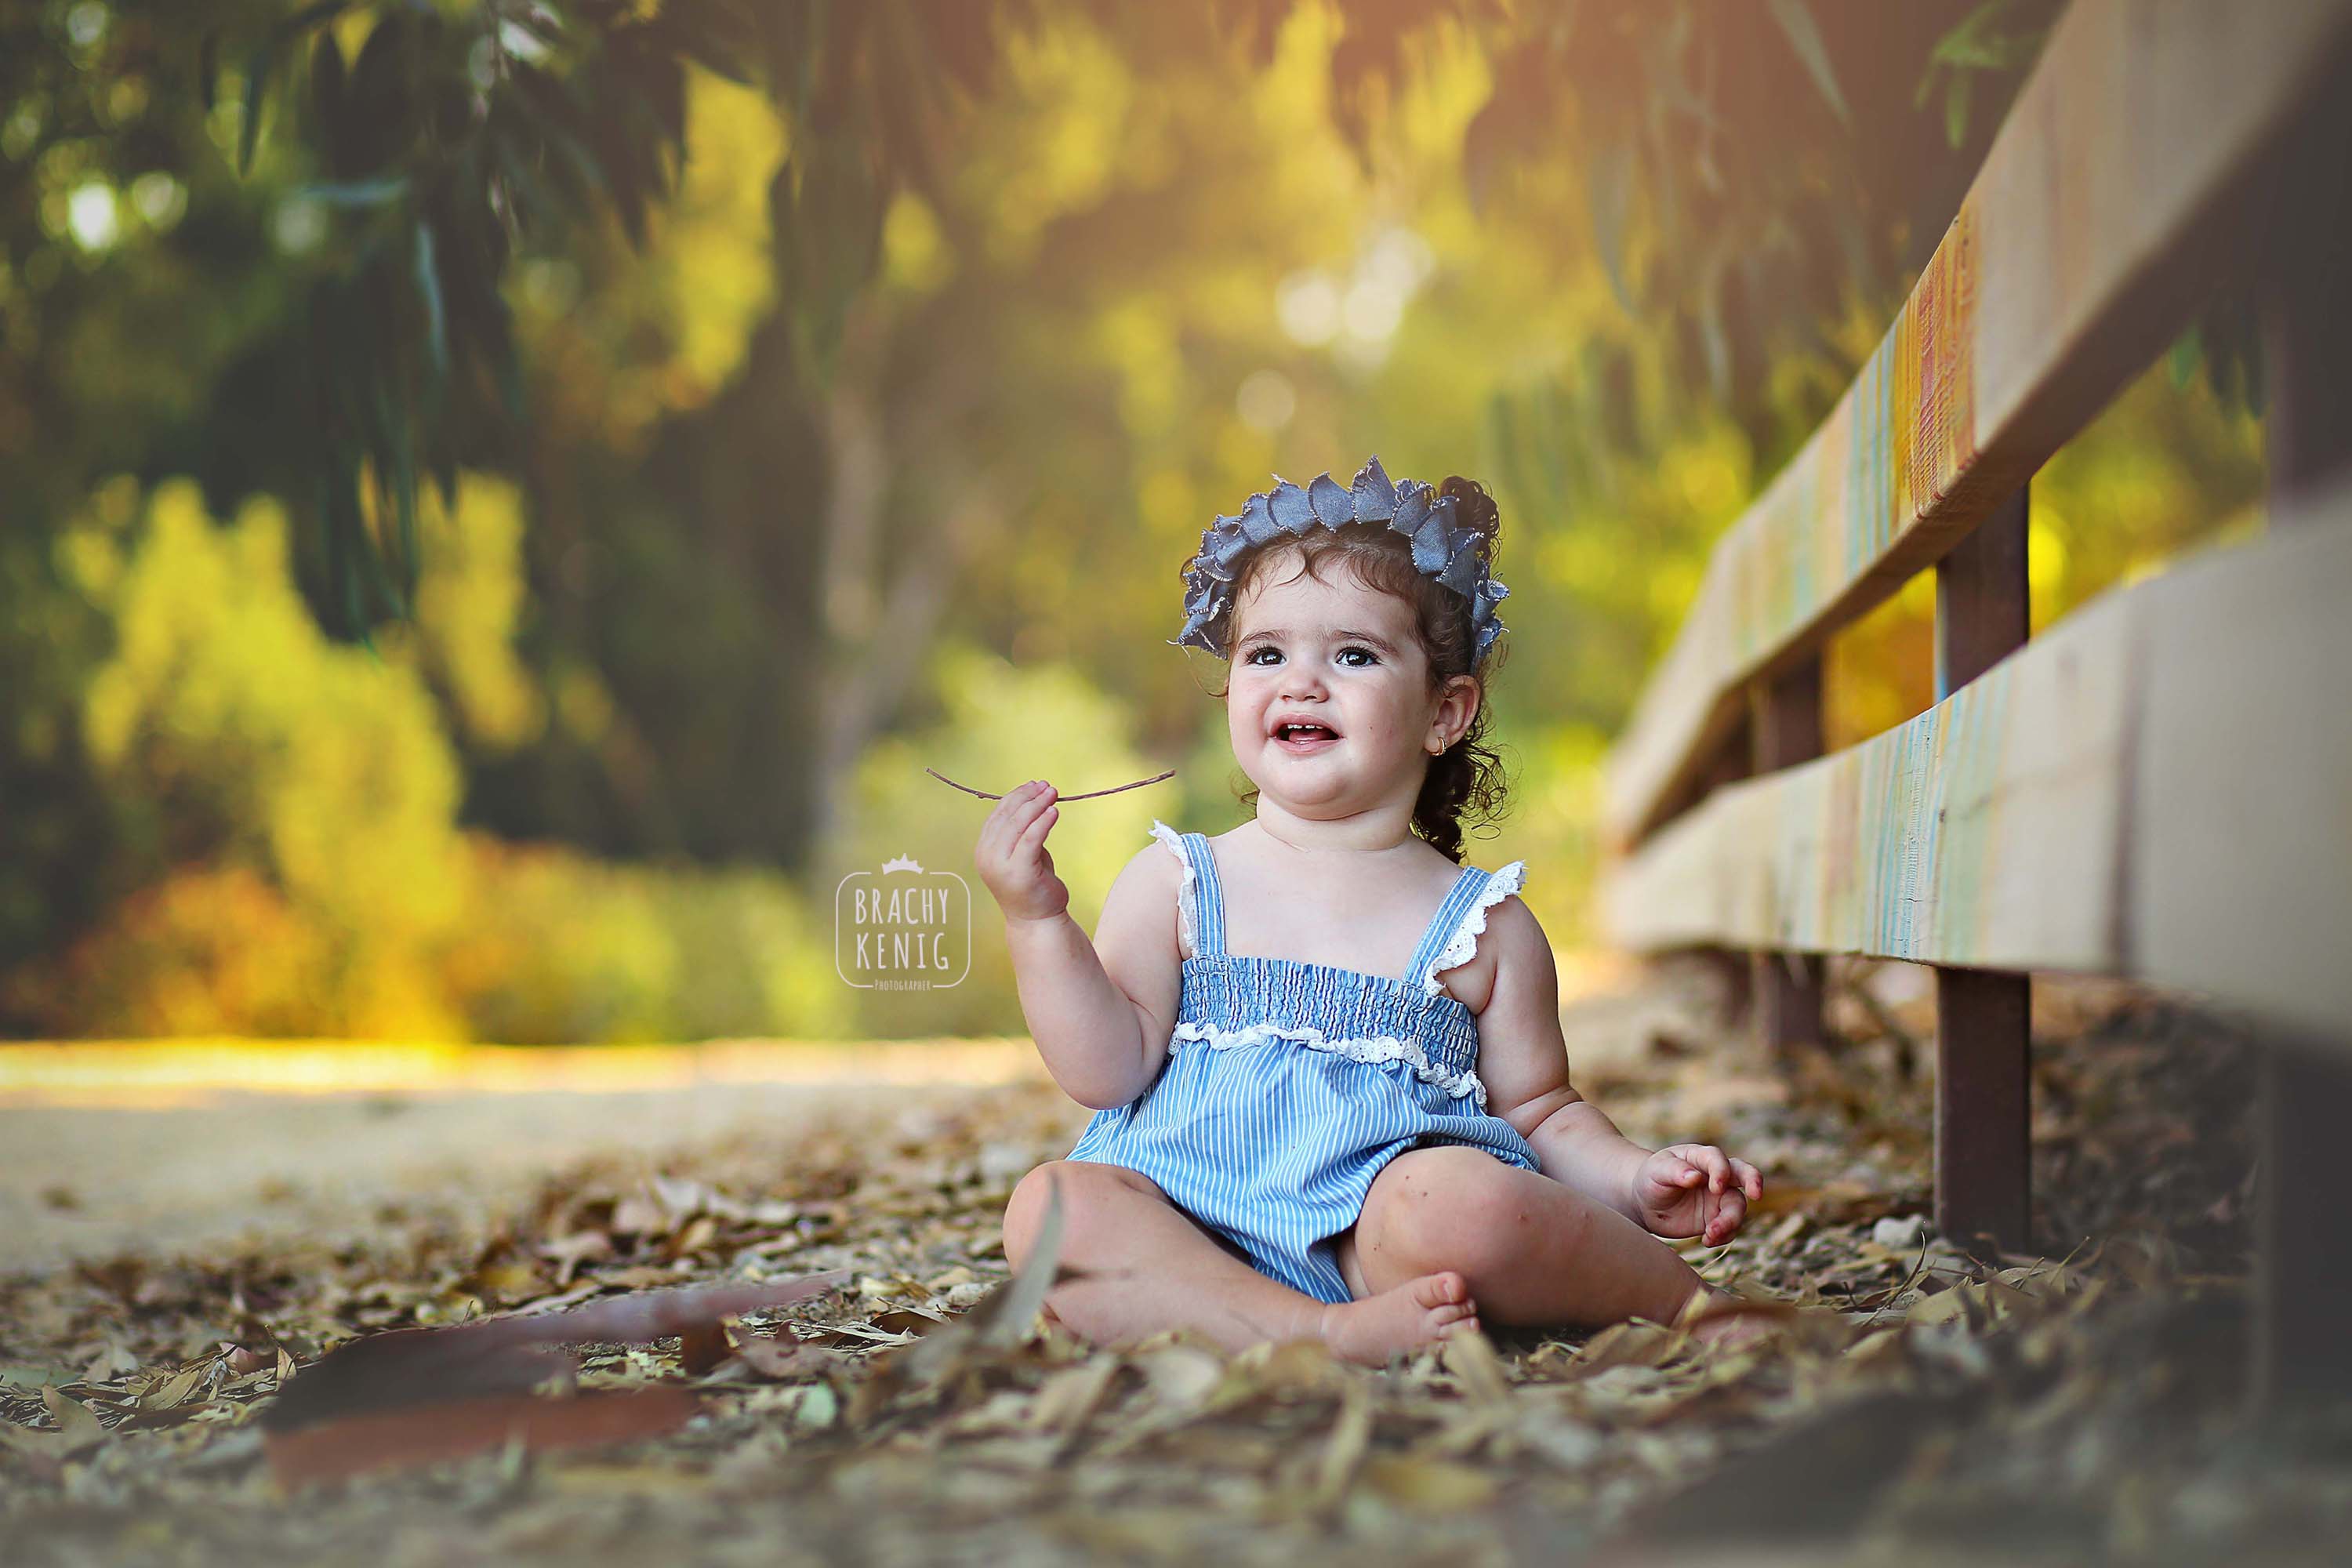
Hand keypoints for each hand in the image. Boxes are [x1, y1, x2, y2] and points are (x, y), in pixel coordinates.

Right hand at [975, 780, 1070, 924]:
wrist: (1038, 921)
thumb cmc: (1033, 885)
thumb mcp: (1024, 853)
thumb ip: (1022, 831)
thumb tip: (1034, 799)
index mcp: (984, 849)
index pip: (997, 814)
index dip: (1016, 796)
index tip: (1034, 785)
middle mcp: (987, 856)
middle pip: (1007, 816)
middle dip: (1028, 797)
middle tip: (1047, 786)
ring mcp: (1000, 865)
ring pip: (1018, 825)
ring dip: (1037, 805)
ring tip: (1053, 793)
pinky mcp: (1019, 871)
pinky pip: (1031, 839)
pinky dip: (1043, 822)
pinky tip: (1054, 812)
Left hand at [1630, 1144, 1762, 1244]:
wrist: (1646, 1203)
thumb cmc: (1651, 1179)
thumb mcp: (1656, 1172)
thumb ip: (1675, 1171)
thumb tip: (1695, 1176)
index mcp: (1700, 1157)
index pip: (1717, 1158)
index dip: (1720, 1170)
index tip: (1715, 1187)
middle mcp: (1716, 1176)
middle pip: (1743, 1174)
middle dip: (1753, 1181)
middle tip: (1755, 1194)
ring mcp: (1719, 1198)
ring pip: (1737, 1206)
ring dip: (1730, 1221)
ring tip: (1710, 1234)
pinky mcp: (1717, 1218)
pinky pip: (1730, 1227)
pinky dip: (1724, 1235)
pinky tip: (1707, 1240)